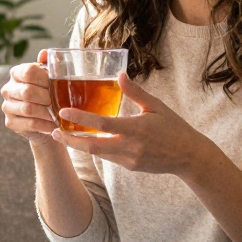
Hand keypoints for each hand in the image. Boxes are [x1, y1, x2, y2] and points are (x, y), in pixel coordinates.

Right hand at [0, 49, 56, 142]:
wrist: (43, 118)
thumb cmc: (47, 92)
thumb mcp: (50, 76)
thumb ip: (49, 63)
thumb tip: (44, 53)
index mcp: (16, 73)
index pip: (28, 71)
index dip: (44, 78)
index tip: (56, 84)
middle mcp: (7, 89)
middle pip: (27, 92)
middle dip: (46, 97)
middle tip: (58, 101)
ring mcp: (7, 106)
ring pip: (28, 109)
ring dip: (46, 112)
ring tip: (58, 113)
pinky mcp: (10, 122)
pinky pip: (30, 124)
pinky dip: (45, 125)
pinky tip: (54, 125)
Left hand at [52, 73, 215, 178]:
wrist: (189, 157)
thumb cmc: (174, 127)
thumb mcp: (156, 106)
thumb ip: (136, 92)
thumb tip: (119, 74)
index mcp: (135, 128)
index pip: (102, 123)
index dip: (80, 118)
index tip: (63, 112)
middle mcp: (130, 146)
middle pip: (92, 146)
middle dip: (70, 140)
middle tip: (53, 132)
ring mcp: (129, 159)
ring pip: (98, 153)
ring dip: (80, 145)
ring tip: (63, 135)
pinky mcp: (130, 167)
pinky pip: (108, 157)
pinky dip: (96, 149)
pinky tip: (86, 141)